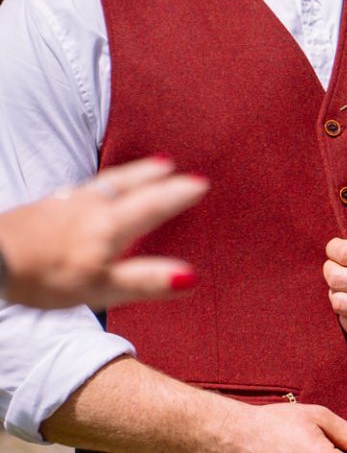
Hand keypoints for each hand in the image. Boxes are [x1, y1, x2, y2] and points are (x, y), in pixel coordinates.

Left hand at [0, 158, 208, 308]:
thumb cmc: (43, 277)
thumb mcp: (100, 287)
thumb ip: (145, 280)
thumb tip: (191, 278)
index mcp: (109, 226)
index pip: (152, 206)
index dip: (177, 195)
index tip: (200, 184)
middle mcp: (89, 208)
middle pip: (126, 185)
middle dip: (151, 175)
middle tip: (169, 165)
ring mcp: (62, 205)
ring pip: (102, 184)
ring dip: (125, 175)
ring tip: (138, 171)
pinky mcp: (39, 208)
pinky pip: (77, 189)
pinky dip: (93, 186)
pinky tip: (85, 193)